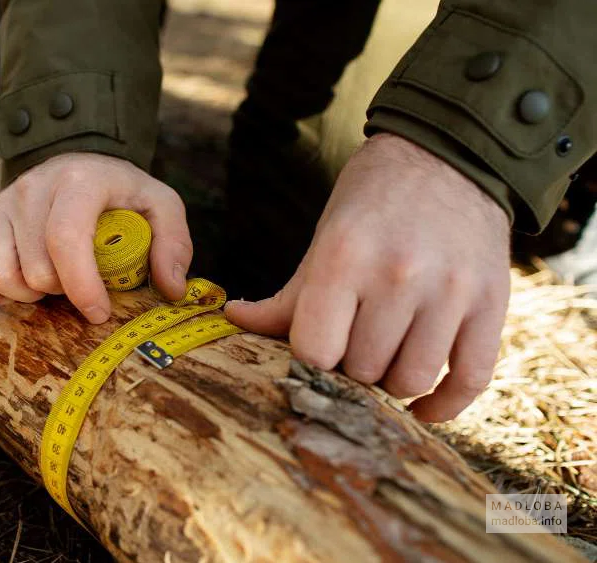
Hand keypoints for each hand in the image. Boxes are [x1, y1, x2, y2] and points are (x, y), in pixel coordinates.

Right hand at [0, 153, 192, 323]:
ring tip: (49, 282)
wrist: (76, 162)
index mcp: (77, 181)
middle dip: (62, 291)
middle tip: (78, 281)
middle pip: (35, 270)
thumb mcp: (159, 205)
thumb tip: (171, 289)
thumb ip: (173, 243)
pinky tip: (10, 291)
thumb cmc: (118, 193)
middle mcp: (29, 189)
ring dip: (27, 294)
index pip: (66, 240)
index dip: (82, 287)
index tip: (100, 312)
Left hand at [225, 133, 510, 421]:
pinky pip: (470, 380)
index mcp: (345, 258)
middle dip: (351, 367)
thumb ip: (286, 295)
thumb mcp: (324, 240)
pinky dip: (444, 405)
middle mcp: (399, 276)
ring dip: (391, 383)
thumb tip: (232, 322)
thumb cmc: (372, 203)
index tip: (316, 348)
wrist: (448, 158)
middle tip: (353, 346)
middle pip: (363, 370)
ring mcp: (451, 292)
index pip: (315, 351)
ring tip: (384, 359)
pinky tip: (423, 406)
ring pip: (411, 380)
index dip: (310, 359)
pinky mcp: (492, 304)